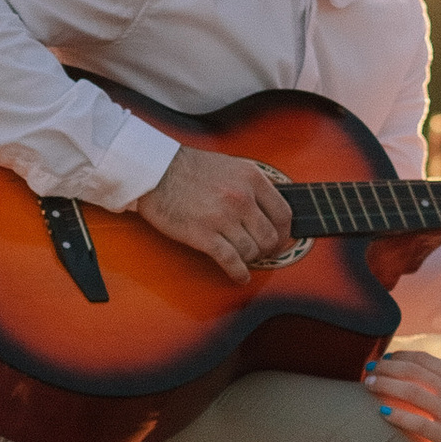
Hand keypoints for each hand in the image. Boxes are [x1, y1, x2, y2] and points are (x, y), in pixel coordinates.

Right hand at [135, 146, 293, 284]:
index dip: (285, 232)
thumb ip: (251, 184)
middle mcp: (241, 198)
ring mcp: (223, 218)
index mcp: (251, 179)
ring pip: (252, 251)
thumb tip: (269, 205)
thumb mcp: (231, 165)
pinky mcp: (204, 235)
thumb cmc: (189, 167)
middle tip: (261, 252)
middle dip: (268, 249)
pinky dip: (239, 273)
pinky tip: (240, 276)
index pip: (283, 213)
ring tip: (244, 259)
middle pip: (270, 237)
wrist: (155, 171)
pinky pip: (231, 261)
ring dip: (250, 259)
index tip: (280, 239)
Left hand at [360, 346, 440, 441]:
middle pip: (415, 371)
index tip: (385, 359)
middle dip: (387, 367)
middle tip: (368, 369)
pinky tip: (379, 413)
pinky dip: (395, 415)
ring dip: (385, 385)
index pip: (427, 359)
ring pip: (411, 391)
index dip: (401, 356)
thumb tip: (427, 384)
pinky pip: (416, 422)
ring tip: (367, 385)